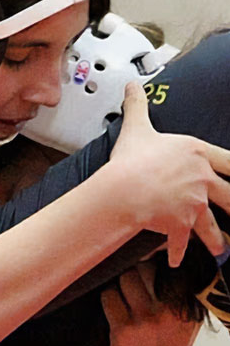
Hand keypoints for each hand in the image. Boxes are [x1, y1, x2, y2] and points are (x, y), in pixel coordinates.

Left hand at [101, 262, 198, 345]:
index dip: (157, 256)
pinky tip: (113, 313)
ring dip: (118, 284)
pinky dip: (107, 299)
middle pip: (144, 267)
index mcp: (189, 310)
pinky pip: (109, 295)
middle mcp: (172, 314)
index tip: (150, 257)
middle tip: (130, 282)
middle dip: (133, 270)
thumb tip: (163, 253)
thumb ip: (180, 293)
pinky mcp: (125, 329)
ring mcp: (149, 321)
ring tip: (123, 299)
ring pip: (125, 277)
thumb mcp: (182, 324)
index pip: (173, 268)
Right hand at [111, 82, 229, 266]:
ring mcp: (194, 204)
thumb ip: (138, 105)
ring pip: (211, 224)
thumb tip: (131, 85)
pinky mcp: (181, 225)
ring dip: (215, 239)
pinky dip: (178, 252)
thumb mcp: (137, 127)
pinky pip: (182, 241)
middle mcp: (202, 180)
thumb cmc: (132, 159)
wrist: (126, 188)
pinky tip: (177, 260)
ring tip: (220, 249)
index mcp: (197, 153)